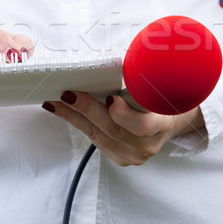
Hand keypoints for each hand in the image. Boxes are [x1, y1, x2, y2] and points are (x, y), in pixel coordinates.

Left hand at [42, 91, 203, 165]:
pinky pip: (96, 140)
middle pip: (112, 129)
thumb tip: (108, 65)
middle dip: (87, 109)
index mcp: (162, 124)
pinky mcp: (120, 158)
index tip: (110, 98)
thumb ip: (137, 81)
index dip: (123, 114)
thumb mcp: (153, 86)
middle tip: (67, 94)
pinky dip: (79, 124)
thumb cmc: (157, 98)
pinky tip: (65, 112)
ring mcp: (134, 155)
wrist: (167, 121)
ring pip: (98, 136)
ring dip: (74, 117)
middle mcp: (148, 144)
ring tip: (55, 103)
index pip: (142, 125)